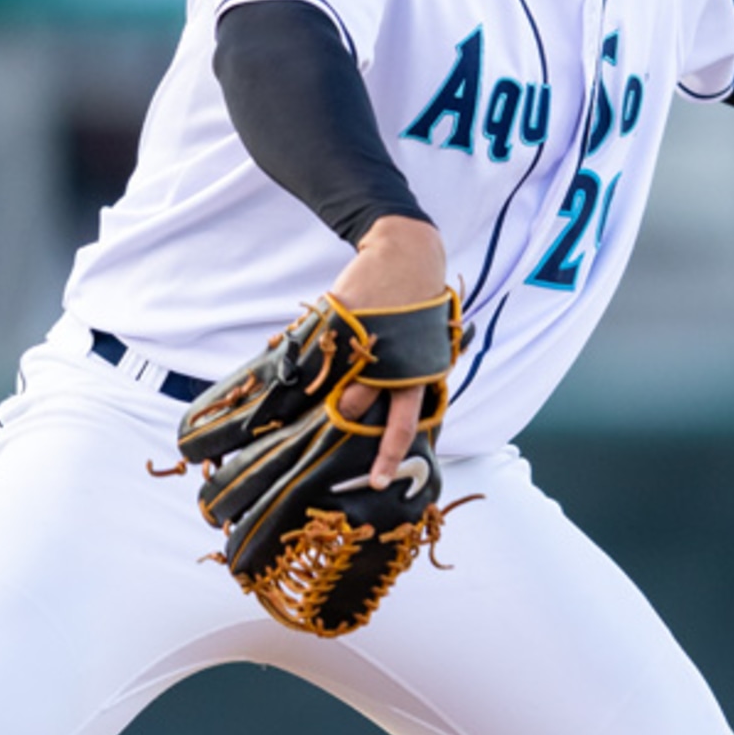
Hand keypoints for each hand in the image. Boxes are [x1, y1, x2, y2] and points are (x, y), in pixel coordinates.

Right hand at [331, 215, 446, 487]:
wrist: (407, 252)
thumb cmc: (417, 307)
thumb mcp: (425, 346)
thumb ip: (408, 378)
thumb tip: (382, 413)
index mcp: (420, 372)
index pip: (402, 424)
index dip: (386, 455)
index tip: (375, 482)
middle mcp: (394, 361)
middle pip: (358, 405)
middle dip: (343, 416)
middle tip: (329, 420)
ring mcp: (367, 340)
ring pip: (336, 380)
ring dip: (326, 385)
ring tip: (320, 381)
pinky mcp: (345, 317)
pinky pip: (322, 349)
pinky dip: (313, 353)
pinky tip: (307, 349)